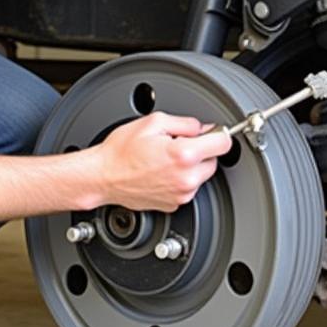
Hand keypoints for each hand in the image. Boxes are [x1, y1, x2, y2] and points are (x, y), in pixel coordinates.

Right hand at [94, 112, 232, 211]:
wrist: (103, 177)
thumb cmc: (121, 151)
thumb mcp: (153, 122)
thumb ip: (186, 123)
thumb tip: (203, 128)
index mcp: (184, 155)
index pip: (223, 143)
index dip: (218, 134)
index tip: (212, 133)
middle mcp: (186, 178)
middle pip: (213, 161)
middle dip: (200, 151)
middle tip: (178, 145)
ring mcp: (181, 194)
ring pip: (200, 176)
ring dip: (190, 167)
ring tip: (165, 159)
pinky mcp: (173, 204)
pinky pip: (187, 188)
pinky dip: (179, 180)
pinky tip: (161, 172)